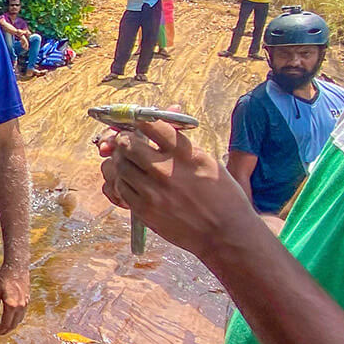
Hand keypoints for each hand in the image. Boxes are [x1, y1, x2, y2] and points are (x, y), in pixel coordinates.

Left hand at [0, 264, 28, 335]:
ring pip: (19, 321)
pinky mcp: (27, 301)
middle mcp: (20, 307)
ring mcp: (25, 304)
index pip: (5, 324)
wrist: (17, 267)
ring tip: (2, 327)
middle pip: (13, 325)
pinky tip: (10, 318)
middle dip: (5, 331)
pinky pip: (22, 315)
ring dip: (11, 326)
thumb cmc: (4, 277)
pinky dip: (16, 320)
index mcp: (12, 305)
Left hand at [95, 119, 255, 258]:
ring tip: (128, 163)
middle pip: (127, 144)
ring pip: (118, 166)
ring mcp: (152, 191)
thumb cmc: (222, 195)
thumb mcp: (207, 160)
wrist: (225, 234)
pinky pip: (119, 188)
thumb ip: (182, 139)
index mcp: (184, 153)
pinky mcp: (144, 209)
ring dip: (119, 161)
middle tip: (128, 143)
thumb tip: (169, 110)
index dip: (140, 121)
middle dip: (125, 140)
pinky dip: (120, 181)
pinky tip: (130, 181)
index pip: (151, 124)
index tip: (138, 123)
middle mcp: (166, 170)